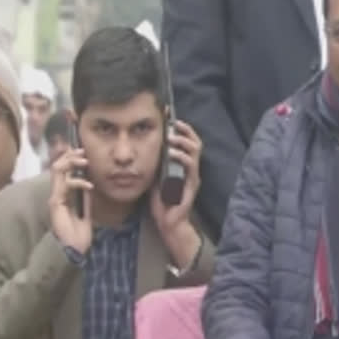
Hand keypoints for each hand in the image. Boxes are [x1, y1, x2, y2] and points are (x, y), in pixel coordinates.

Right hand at [48, 148, 93, 253]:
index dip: (70, 158)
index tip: (83, 151)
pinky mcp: (56, 203)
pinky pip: (65, 185)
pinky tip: (90, 186)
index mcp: (64, 194)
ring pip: (57, 171)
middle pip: (57, 166)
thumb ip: (86, 198)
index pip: (63, 171)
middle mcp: (57, 193)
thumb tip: (90, 184)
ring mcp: (55, 198)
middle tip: (83, 152)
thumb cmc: (79, 233)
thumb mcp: (86, 210)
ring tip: (86, 162)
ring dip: (72, 162)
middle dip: (70, 156)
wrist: (74, 250)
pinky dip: (78, 182)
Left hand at [150, 120, 202, 268]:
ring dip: (183, 141)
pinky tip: (171, 153)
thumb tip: (143, 147)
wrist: (169, 222)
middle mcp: (190, 167)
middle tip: (173, 123)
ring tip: (171, 137)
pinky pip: (190, 166)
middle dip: (185, 130)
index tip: (170, 117)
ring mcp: (193, 175)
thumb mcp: (155, 176)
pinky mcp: (192, 184)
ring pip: (195, 150)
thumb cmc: (162, 201)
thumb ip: (155, 163)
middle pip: (195, 141)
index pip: (186, 141)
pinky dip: (181, 156)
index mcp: (183, 164)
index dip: (181, 128)